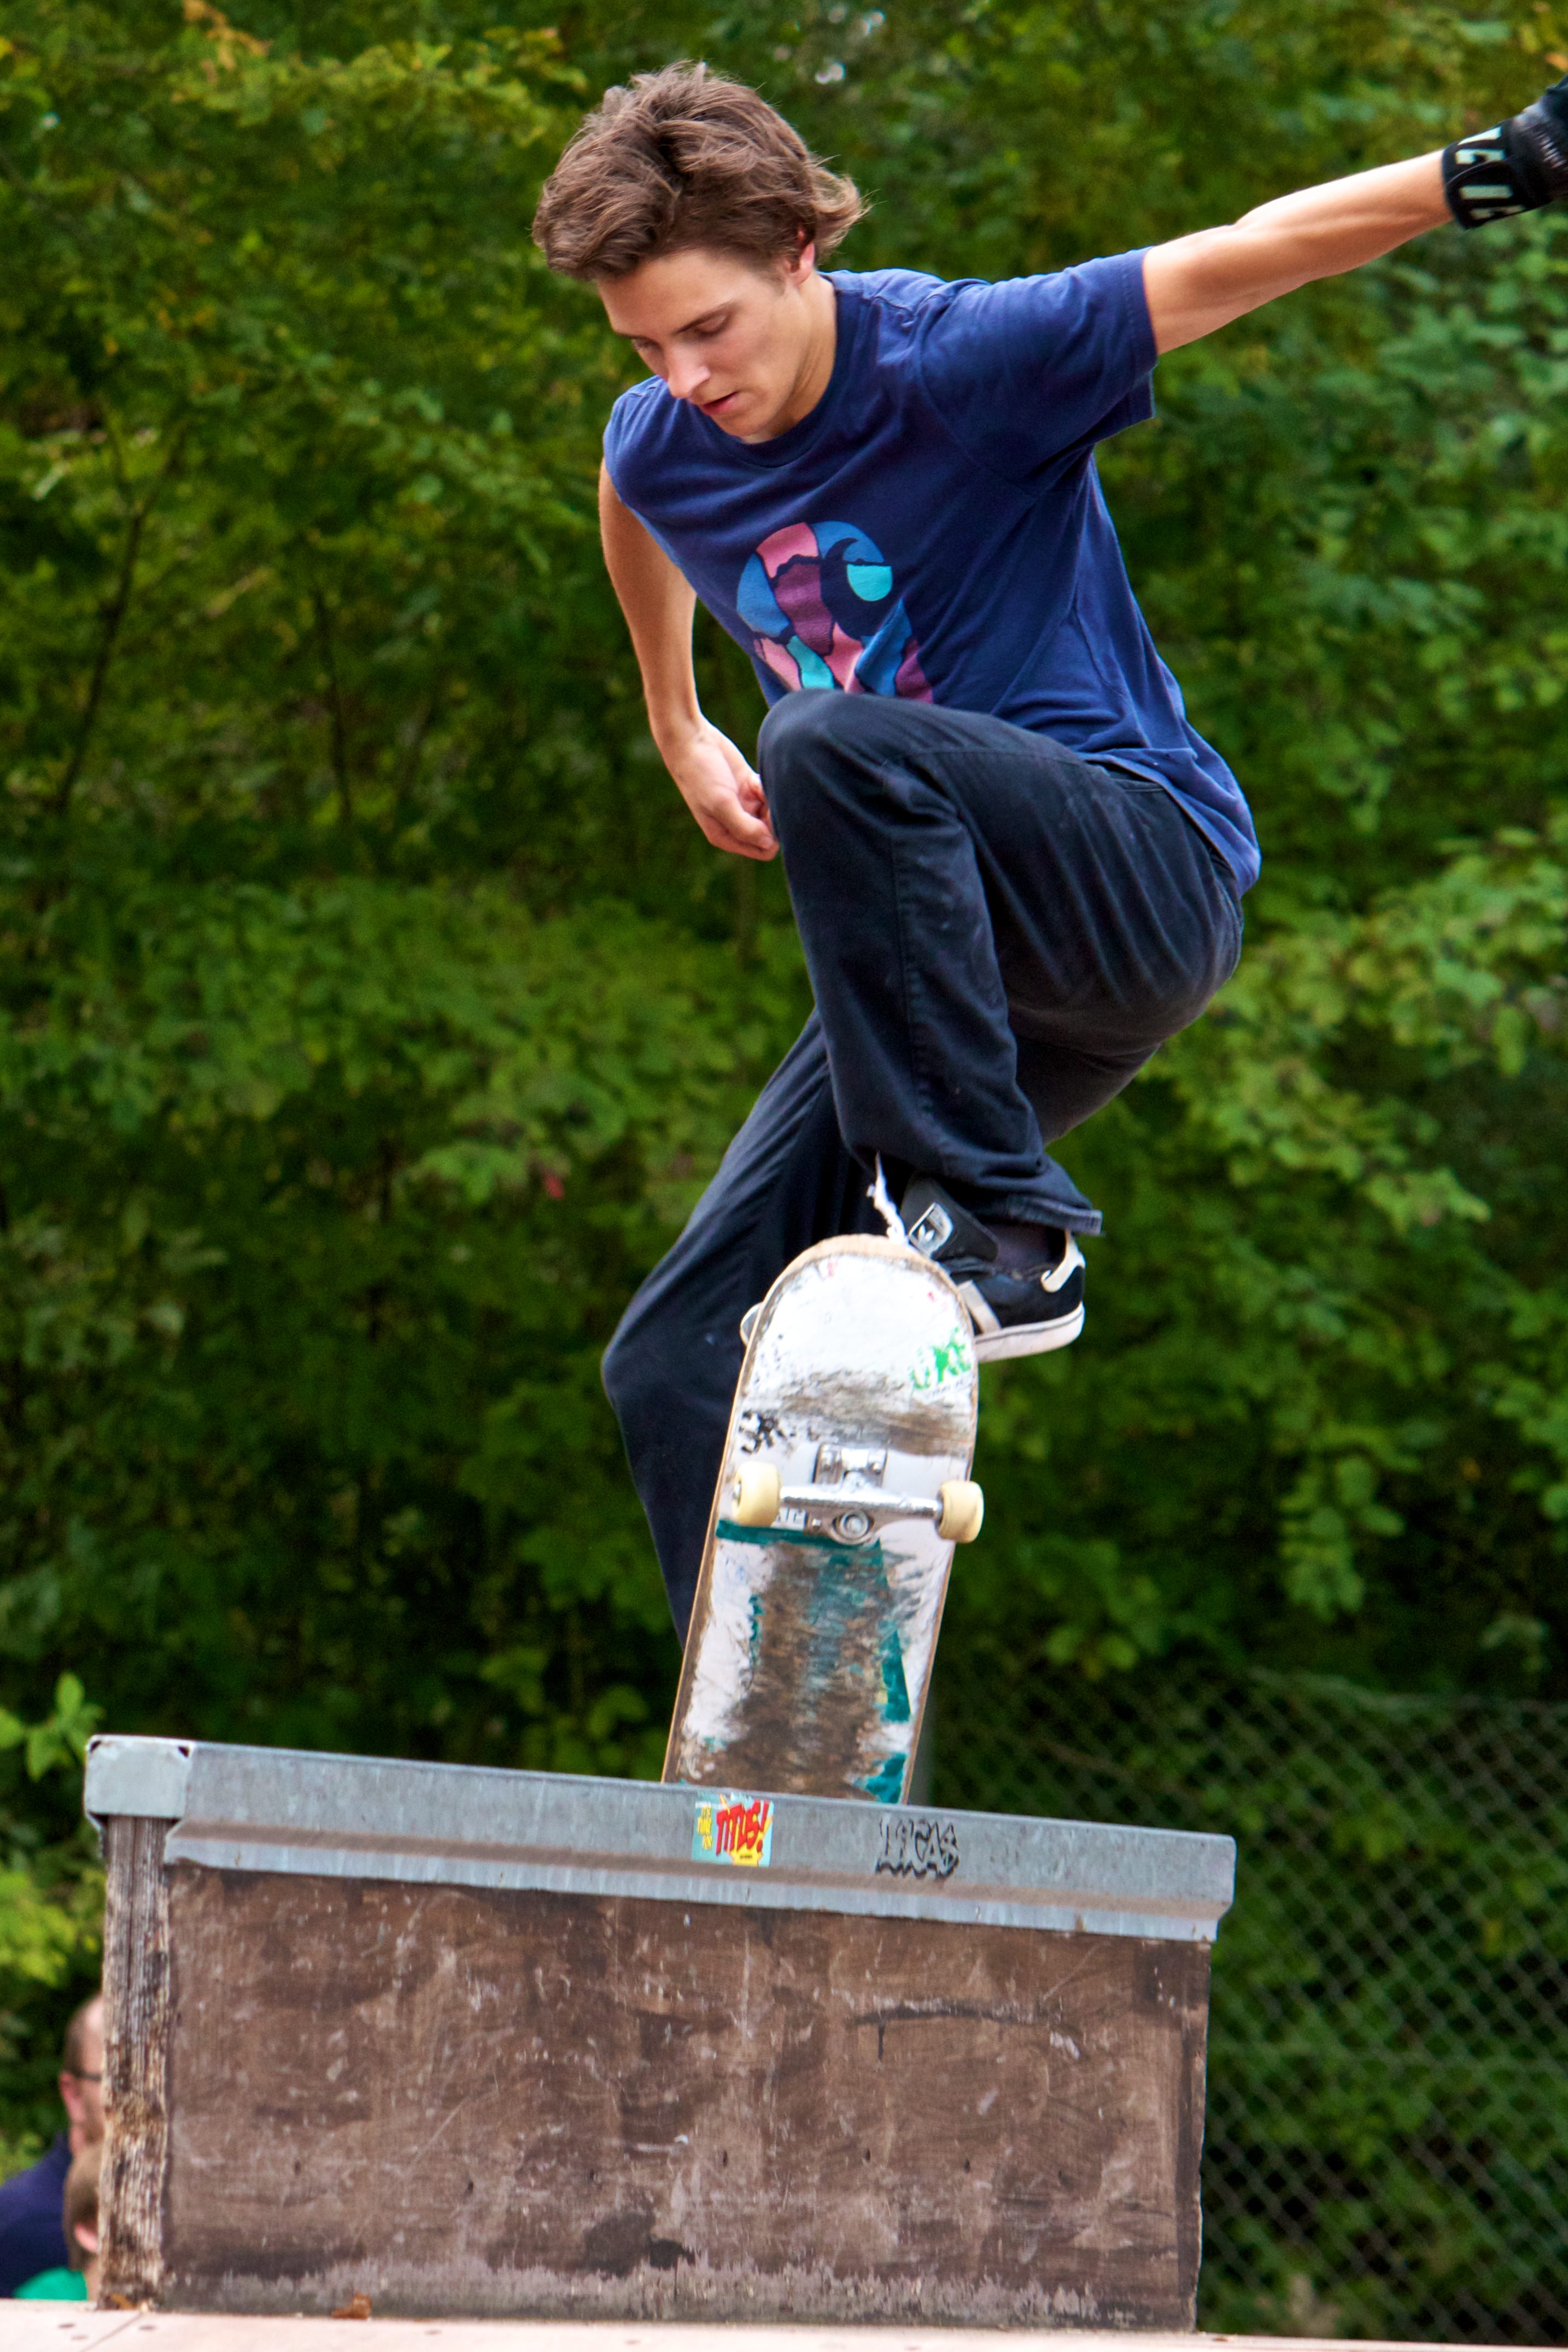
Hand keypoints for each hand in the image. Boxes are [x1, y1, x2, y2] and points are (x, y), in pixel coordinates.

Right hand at [659, 717, 777, 861]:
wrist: (691, 741)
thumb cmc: (701, 775)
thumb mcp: (722, 803)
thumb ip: (745, 827)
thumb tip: (770, 844)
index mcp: (726, 836)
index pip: (763, 850)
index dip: (773, 837)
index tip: (768, 815)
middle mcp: (736, 823)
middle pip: (771, 832)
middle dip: (774, 818)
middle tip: (766, 799)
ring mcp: (743, 804)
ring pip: (772, 813)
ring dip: (772, 800)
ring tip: (758, 787)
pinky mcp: (748, 786)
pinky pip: (768, 794)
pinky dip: (767, 787)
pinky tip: (755, 779)